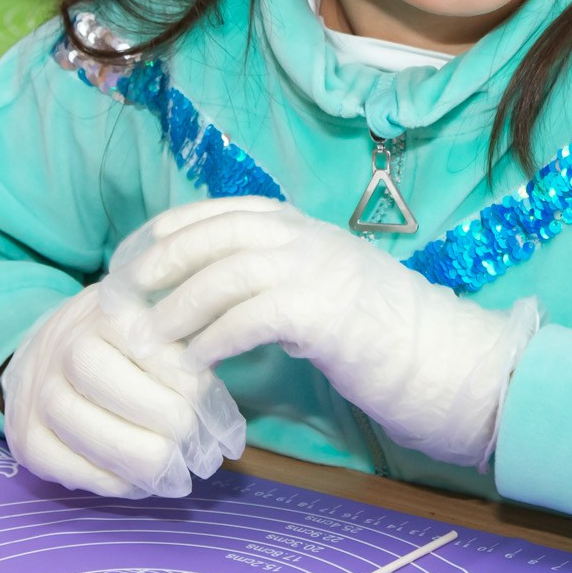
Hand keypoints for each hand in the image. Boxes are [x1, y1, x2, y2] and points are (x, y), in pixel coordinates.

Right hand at [1, 242, 245, 498]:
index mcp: (105, 312)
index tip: (216, 411)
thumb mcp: (163, 324)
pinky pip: (64, 465)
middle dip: (163, 420)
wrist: (50, 352)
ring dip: (138, 458)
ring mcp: (36, 393)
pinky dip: (108, 480)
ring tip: (177, 474)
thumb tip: (229, 372)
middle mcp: (62, 346)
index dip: (186, 382)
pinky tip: (141, 484)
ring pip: (83, 427)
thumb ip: (194, 342)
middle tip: (202, 450)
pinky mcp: (24, 438)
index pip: (146, 344)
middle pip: (108, 383)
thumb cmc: (129, 344)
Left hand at [129, 198, 541, 468]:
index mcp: (310, 228)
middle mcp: (311, 239)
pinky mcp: (323, 313)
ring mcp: (319, 271)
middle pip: (218, 233)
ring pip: (226, 273)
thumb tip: (224, 292)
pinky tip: (196, 362)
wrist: (444, 361)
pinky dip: (214, 339)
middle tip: (127, 293)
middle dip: (164, 260)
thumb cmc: (385, 336)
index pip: (229, 210)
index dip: (177, 227)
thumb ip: (283, 279)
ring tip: (153, 338)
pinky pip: (249, 317)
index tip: (139, 250)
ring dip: (180, 307)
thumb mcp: (329, 288)